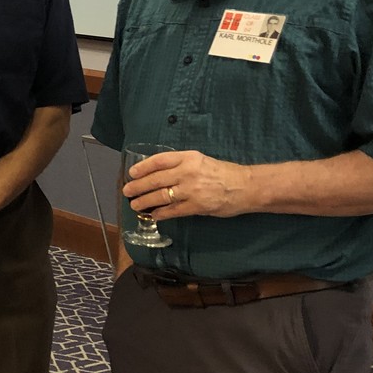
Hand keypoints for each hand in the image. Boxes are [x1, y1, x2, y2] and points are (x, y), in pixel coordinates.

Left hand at [122, 149, 249, 219]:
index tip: (132, 173)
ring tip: (135, 204)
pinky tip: (153, 215)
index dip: (143, 167)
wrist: (245, 186)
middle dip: (138, 186)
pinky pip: (173, 211)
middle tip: (127, 191)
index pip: (159, 160)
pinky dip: (161, 213)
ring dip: (145, 201)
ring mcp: (191, 190)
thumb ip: (181, 164)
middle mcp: (187, 172)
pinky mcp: (197, 206)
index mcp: (188, 157)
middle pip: (156, 179)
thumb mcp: (200, 160)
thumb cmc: (222, 172)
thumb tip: (158, 172)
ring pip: (161, 196)